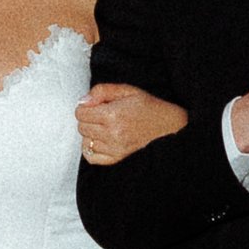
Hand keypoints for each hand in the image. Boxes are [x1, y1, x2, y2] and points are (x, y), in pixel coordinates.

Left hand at [75, 82, 190, 166]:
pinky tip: (100, 140)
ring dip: (91, 133)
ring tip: (104, 126)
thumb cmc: (148, 106)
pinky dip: (91, 149)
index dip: (86, 106)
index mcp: (113, 114)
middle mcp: (112, 133)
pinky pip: (91, 157)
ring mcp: (114, 148)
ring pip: (86, 141)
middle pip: (82, 126)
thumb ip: (102, 91)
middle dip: (88, 118)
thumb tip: (83, 101)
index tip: (96, 105)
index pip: (80, 113)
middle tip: (101, 114)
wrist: (168, 126)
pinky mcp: (117, 158)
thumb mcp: (127, 90)